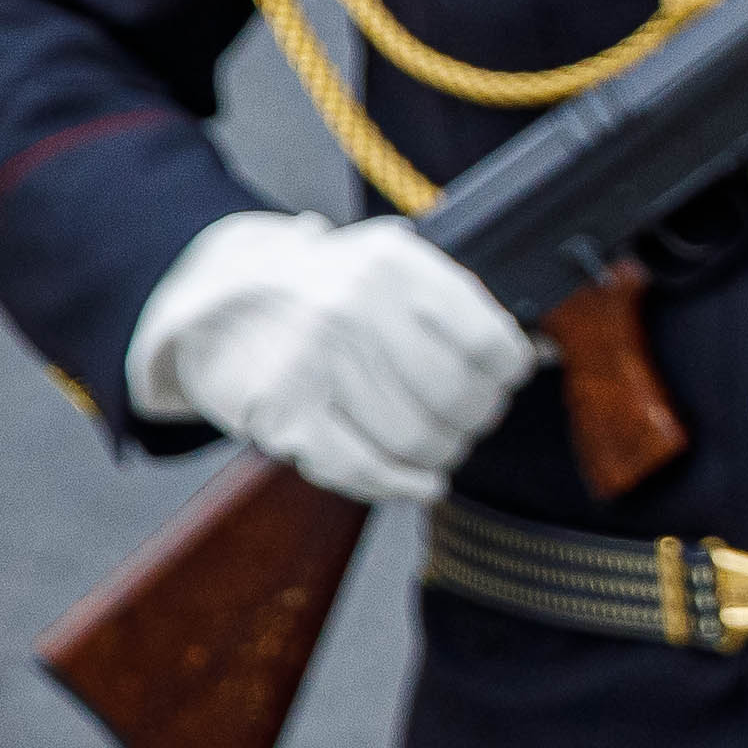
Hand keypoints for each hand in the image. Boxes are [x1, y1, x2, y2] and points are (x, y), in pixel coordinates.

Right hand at [124, 210, 535, 505]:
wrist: (207, 298)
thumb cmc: (317, 287)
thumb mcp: (385, 262)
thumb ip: (454, 301)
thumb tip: (540, 351)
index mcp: (392, 262)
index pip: (489, 339)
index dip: (509, 372)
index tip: (505, 380)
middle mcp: (354, 307)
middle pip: (457, 397)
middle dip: (476, 419)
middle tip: (468, 420)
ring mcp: (314, 360)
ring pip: (416, 438)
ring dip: (439, 453)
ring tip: (436, 444)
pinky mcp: (281, 411)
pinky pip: (362, 467)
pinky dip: (400, 484)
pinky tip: (419, 482)